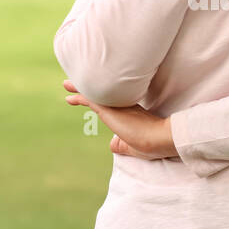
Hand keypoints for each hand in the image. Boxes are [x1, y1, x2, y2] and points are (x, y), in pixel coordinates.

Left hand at [63, 80, 178, 159]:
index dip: (102, 98)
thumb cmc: (152, 144)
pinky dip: (79, 96)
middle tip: (75, 83)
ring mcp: (117, 105)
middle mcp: (123, 105)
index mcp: (131, 111)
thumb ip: (122, 144)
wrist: (160, 138)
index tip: (94, 94)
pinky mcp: (110, 109)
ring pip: (95, 93)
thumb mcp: (133, 145)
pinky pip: (91, 99)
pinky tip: (69, 97)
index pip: (113, 102)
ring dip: (80, 88)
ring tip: (67, 84)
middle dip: (89, 88)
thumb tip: (112, 144)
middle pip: (102, 93)